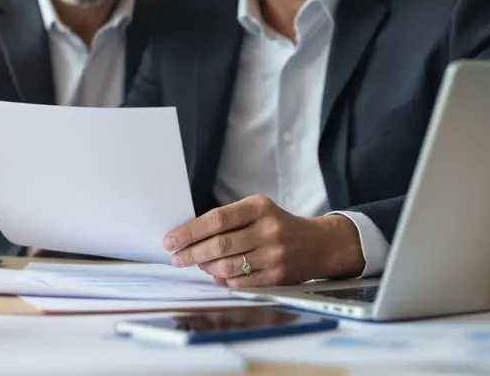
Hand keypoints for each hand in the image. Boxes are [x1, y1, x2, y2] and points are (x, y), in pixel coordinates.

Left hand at [162, 195, 364, 288]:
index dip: (190, 231)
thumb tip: (189, 236)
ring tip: (197, 263)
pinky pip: (239, 282)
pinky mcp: (277, 277)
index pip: (217, 220)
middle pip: (219, 245)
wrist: (319, 245)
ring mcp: (274, 256)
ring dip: (205, 267)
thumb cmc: (278, 225)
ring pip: (227, 266)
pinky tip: (216, 274)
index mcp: (259, 208)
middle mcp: (268, 230)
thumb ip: (227, 219)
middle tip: (176, 257)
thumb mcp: (257, 210)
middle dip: (191, 253)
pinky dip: (222, 279)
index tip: (170, 240)